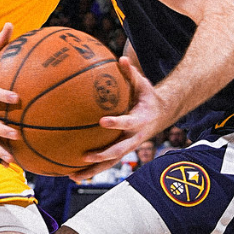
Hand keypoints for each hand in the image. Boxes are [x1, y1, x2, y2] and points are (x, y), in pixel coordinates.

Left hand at [68, 58, 166, 182]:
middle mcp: (134, 138)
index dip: (117, 123)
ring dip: (93, 170)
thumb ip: (130, 72)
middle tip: (85, 155)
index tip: (103, 121)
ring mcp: (128, 147)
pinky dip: (91, 169)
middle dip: (102, 155)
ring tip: (73, 176)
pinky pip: (106, 162)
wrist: (161, 114)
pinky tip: (71, 172)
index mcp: (140, 120)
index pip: (128, 123)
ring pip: (110, 163)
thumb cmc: (146, 96)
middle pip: (119, 151)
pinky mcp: (121, 151)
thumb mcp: (142, 83)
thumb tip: (121, 58)